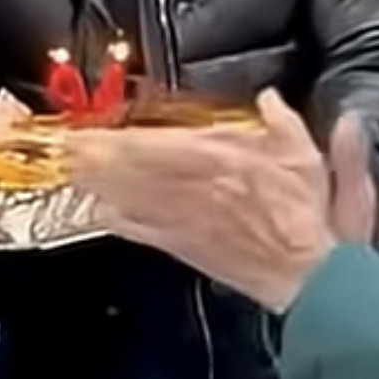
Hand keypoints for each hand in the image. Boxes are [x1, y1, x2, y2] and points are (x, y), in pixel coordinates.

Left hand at [66, 89, 368, 311]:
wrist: (314, 280)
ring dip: (97, 181)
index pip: (158, 142)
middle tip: (64, 144)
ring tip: (69, 167)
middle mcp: (195, 187)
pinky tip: (96, 210)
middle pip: (132, 166)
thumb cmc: (314, 220)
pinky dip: (116, 219)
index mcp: (224, 160)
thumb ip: (286, 123)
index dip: (120, 136)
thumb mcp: (311, 158)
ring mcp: (186, 220)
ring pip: (131, 194)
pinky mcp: (186, 248)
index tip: (95, 126)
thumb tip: (270, 98)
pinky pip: (143, 230)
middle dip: (96, 155)